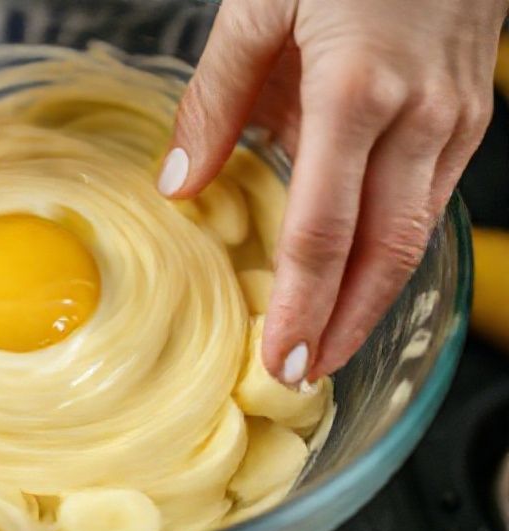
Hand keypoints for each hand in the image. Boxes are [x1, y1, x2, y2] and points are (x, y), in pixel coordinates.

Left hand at [159, 0, 505, 383]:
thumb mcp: (257, 9)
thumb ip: (214, 101)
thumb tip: (180, 185)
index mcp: (354, 92)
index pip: (323, 231)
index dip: (300, 304)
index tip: (278, 355)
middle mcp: (418, 117)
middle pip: (382, 253)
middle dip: (341, 324)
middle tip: (303, 375)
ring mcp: (455, 118)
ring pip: (416, 236)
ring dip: (373, 300)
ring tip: (330, 343)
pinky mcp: (469, 112)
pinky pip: (431, 197)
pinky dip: (395, 248)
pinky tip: (363, 276)